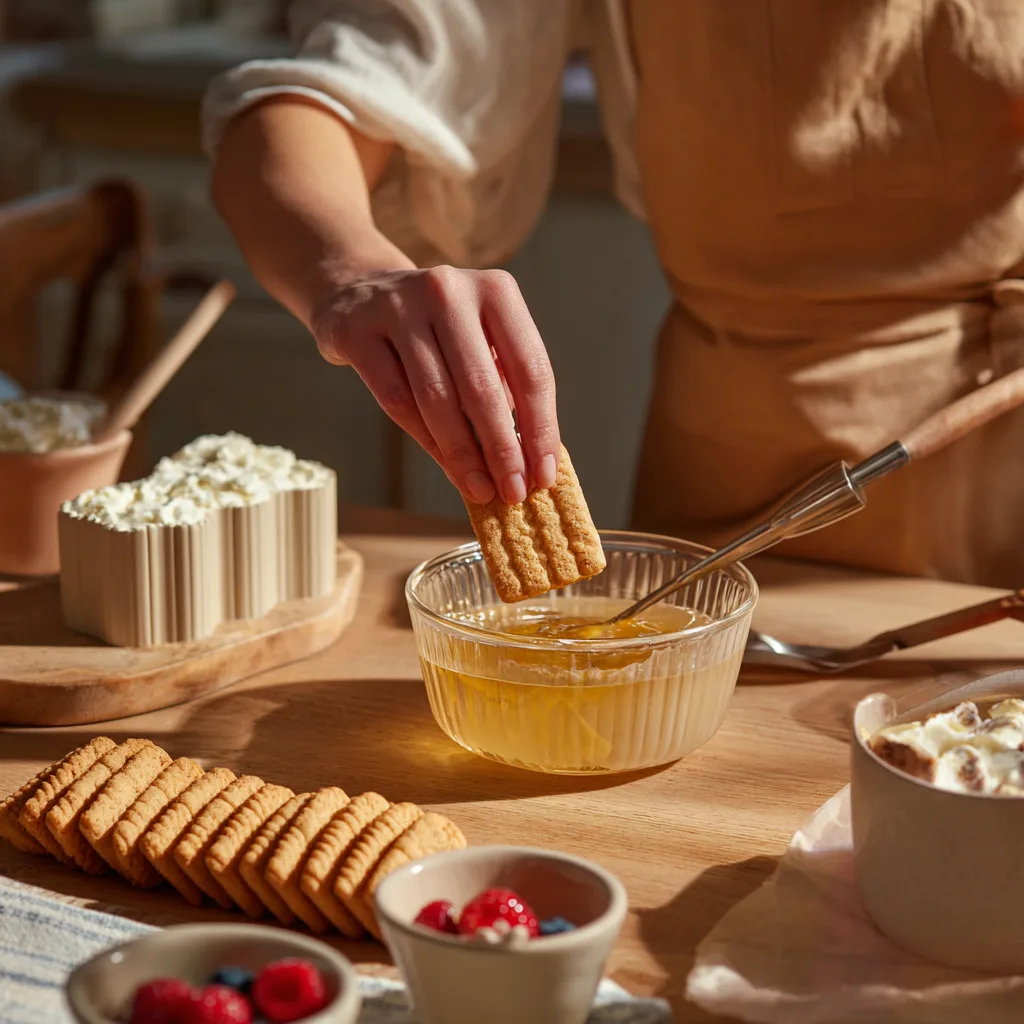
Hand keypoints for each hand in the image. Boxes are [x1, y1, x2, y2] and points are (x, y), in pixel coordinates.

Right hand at [312, 265, 559, 505]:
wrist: (360, 291)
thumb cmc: (437, 329)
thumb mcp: (481, 339)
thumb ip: (505, 386)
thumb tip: (530, 461)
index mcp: (495, 291)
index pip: (530, 368)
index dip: (541, 427)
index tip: (544, 473)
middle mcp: (449, 292)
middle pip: (483, 387)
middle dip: (502, 449)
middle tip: (514, 492)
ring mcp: (399, 307)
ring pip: (437, 398)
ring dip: (463, 455)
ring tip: (480, 489)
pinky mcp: (358, 331)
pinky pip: (397, 399)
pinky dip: (425, 439)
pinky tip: (446, 465)